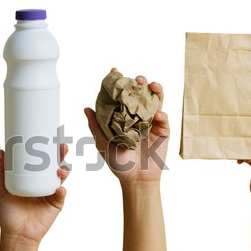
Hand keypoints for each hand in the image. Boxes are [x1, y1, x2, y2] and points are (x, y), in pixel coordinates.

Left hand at [0, 144, 69, 243]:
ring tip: (60, 169)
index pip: (42, 158)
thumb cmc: (7, 212)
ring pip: (62, 177)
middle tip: (61, 146)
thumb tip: (0, 150)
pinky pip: (61, 195)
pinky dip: (61, 191)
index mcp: (32, 176)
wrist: (16, 234)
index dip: (47, 147)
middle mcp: (43, 181)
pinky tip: (58, 188)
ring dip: (64, 169)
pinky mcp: (56, 204)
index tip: (49, 135)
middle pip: (55, 163)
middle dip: (61, 154)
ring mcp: (51, 192)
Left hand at [85, 68, 168, 184]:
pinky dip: (162, 114)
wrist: (135, 179)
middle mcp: (137, 116)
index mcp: (123, 117)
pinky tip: (158, 114)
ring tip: (151, 85)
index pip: (121, 96)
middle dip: (139, 83)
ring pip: (156, 101)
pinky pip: (164, 120)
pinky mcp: (164, 131)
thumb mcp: (103, 143)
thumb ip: (96, 126)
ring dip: (155, 91)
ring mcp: (152, 122)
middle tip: (136, 79)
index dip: (118, 82)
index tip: (114, 71)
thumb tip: (86, 108)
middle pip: (140, 94)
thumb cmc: (118, 163)